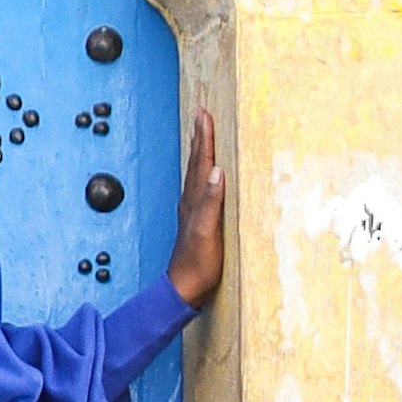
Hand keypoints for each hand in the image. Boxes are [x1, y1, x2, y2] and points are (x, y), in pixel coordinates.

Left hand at [165, 105, 224, 308]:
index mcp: (195, 200)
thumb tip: (216, 171)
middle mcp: (191, 201)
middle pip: (196, 161)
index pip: (201, 162)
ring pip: (196, 172)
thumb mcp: (207, 232)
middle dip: (200, 136)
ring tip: (202, 134)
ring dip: (200, 151)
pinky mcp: (198, 221)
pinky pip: (200, 187)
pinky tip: (207, 175)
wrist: (184, 288)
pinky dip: (204, 172)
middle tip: (202, 113)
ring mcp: (193, 210)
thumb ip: (211, 202)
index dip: (204, 137)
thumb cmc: (197, 264)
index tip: (204, 113)